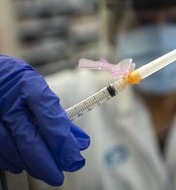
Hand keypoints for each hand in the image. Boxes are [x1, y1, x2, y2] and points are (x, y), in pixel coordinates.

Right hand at [0, 55, 89, 185]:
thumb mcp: (41, 92)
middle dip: (46, 163)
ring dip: (31, 165)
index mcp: (31, 86)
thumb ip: (59, 117)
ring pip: (12, 148)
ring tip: (45, 170)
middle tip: (58, 177)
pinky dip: (13, 160)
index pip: (51, 117)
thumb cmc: (21, 84)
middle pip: (29, 139)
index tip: (74, 159)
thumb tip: (80, 142)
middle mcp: (10, 101)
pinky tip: (24, 163)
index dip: (63, 142)